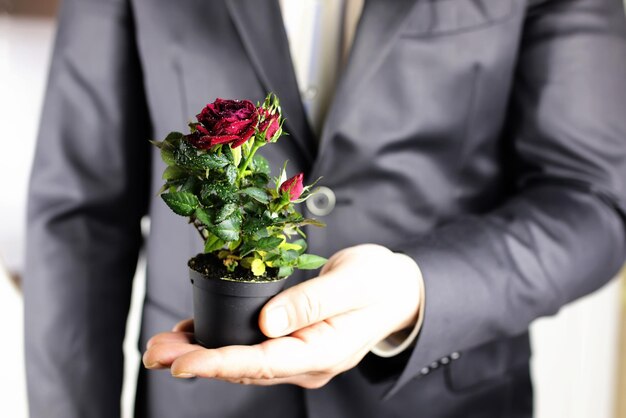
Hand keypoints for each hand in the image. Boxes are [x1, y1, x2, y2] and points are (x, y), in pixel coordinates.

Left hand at [142, 244, 420, 387]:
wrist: (396, 288)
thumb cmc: (379, 282)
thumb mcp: (352, 284)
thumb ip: (311, 302)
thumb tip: (266, 324)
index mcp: (323, 352)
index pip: (265, 362)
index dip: (221, 362)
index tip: (184, 362)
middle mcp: (306, 361)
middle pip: (245, 365)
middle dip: (197, 360)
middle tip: (154, 352)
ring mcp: (297, 354)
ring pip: (242, 359)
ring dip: (200, 353)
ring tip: (160, 346)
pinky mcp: (290, 340)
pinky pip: (250, 346)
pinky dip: (218, 341)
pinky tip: (190, 334)